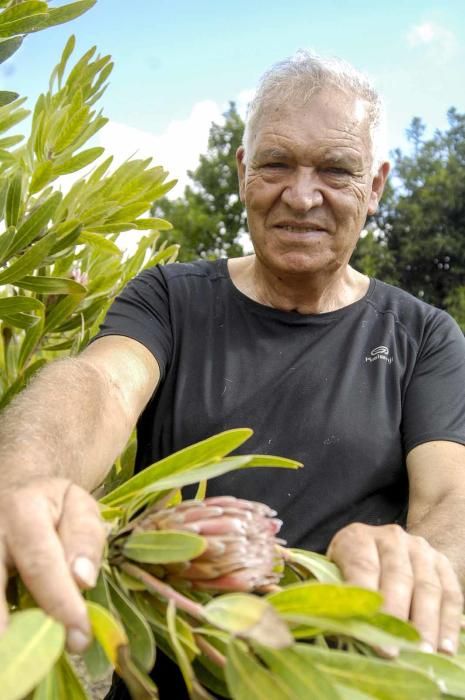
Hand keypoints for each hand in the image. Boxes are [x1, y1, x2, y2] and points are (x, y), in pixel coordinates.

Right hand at [0, 477, 105, 652]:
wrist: (13, 487)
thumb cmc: (53, 504)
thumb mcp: (79, 507)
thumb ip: (84, 539)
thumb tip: (82, 579)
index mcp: (23, 511)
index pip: (41, 563)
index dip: (59, 602)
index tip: (78, 636)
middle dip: (6, 627)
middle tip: (22, 659)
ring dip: (1, 624)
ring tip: (13, 656)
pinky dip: (0, 617)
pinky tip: (10, 637)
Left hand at [326, 523, 463, 654]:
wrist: (382, 545)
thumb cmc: (350, 568)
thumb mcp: (334, 574)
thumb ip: (337, 595)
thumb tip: (333, 627)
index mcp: (358, 538)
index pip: (364, 567)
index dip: (368, 602)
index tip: (370, 635)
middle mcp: (391, 538)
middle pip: (399, 578)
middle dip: (398, 618)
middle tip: (396, 652)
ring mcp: (420, 548)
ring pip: (428, 587)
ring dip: (427, 624)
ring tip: (424, 654)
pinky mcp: (441, 562)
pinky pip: (451, 594)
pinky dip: (450, 622)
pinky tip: (446, 647)